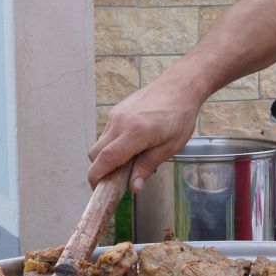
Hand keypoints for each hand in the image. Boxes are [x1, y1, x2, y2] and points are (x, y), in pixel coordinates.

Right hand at [87, 78, 201, 192]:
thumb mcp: (170, 147)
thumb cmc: (179, 116)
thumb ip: (147, 166)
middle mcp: (120, 123)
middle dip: (99, 169)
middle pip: (95, 153)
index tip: (97, 188)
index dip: (97, 176)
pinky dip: (112, 143)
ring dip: (107, 156)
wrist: (179, 87)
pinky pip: (107, 132)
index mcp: (135, 133)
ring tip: (128, 162)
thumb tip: (133, 187)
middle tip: (114, 180)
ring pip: (100, 142)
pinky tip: (130, 145)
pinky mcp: (117, 110)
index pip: (106, 158)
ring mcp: (116, 115)